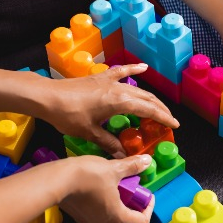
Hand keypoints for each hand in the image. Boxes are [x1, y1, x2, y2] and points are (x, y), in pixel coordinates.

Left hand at [36, 64, 178, 157]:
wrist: (47, 97)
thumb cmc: (67, 115)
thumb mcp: (90, 133)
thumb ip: (109, 143)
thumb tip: (123, 155)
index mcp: (120, 102)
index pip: (149, 110)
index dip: (164, 118)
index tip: (174, 126)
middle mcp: (119, 89)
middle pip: (147, 99)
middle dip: (161, 110)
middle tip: (169, 121)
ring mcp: (110, 82)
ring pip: (138, 89)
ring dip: (150, 98)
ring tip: (159, 107)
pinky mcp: (101, 79)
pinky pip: (122, 72)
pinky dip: (133, 70)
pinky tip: (143, 68)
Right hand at [59, 154, 154, 222]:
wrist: (56, 180)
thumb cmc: (87, 176)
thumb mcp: (114, 169)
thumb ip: (132, 167)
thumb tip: (146, 161)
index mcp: (118, 218)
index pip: (142, 222)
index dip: (149, 209)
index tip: (148, 196)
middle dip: (134, 212)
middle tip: (134, 195)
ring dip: (119, 210)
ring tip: (118, 190)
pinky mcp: (80, 218)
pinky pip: (99, 218)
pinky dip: (106, 209)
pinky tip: (102, 191)